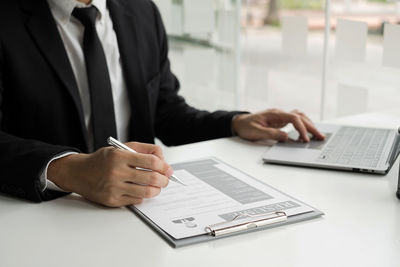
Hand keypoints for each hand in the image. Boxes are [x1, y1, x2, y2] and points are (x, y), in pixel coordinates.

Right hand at [47, 142, 172, 206]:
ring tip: (156, 186)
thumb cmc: (103, 160)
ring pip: (146, 192)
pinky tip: (140, 190)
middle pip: (152, 178)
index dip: (164, 166)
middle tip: (166, 180)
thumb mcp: (121, 148)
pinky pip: (136, 200)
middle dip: (164, 180)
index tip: (168, 169)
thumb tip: (162, 160)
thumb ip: (143, 150)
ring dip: (156, 190)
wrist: (79, 173)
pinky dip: (142, 196)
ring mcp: (114, 188)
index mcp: (120, 156)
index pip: (151, 162)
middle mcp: (116, 172)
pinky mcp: (112, 200)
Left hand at [232, 109, 324, 141]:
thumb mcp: (256, 132)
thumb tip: (286, 137)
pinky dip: (303, 126)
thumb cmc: (245, 126)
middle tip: (320, 137)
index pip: (293, 118)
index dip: (301, 128)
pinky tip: (307, 133)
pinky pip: (296, 121)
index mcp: (274, 114)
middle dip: (311, 127)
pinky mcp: (280, 121)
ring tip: (317, 135)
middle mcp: (279, 113)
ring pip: (300, 117)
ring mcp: (280, 116)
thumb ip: (271, 134)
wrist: (239, 123)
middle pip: (300, 117)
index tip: (305, 139)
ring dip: (309, 125)